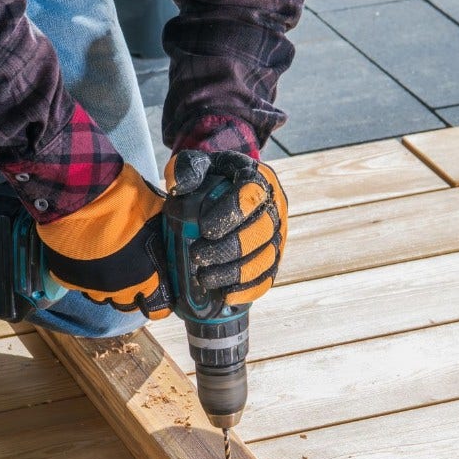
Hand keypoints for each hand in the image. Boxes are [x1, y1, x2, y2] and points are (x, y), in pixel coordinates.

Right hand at [34, 164, 172, 319]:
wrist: (83, 198)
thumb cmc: (125, 204)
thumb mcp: (156, 215)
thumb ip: (162, 235)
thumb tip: (171, 236)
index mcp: (147, 277)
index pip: (158, 307)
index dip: (159, 300)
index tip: (155, 290)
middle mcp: (121, 289)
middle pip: (127, 305)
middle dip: (130, 292)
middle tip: (128, 274)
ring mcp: (93, 286)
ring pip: (101, 296)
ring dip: (105, 285)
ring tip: (104, 265)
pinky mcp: (68, 279)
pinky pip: (78, 284)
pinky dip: (82, 275)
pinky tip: (83, 260)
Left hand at [165, 150, 287, 306]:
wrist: (227, 190)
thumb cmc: (211, 178)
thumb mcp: (197, 164)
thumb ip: (186, 169)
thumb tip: (180, 187)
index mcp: (258, 178)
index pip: (252, 194)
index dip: (230, 213)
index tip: (204, 227)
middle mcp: (275, 207)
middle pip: (261, 232)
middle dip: (229, 249)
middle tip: (198, 255)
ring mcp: (278, 235)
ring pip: (265, 258)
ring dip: (235, 273)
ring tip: (205, 278)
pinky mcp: (274, 258)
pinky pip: (268, 277)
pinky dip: (248, 290)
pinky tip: (226, 295)